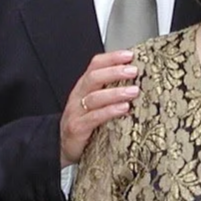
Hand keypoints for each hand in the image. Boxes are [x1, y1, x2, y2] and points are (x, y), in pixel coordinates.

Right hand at [59, 50, 138, 167]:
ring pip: (94, 97)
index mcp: (84, 86)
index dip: (111, 58)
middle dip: (114, 72)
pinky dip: (110, 112)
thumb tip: (137, 81)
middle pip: (94, 77)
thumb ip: (110, 91)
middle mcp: (78, 96)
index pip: (95, 65)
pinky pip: (94, 117)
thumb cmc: (84, 122)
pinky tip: (124, 109)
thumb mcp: (95, 103)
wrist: (63, 146)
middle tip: (133, 71)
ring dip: (116, 92)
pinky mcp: (77, 128)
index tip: (129, 55)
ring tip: (134, 91)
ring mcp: (76, 112)